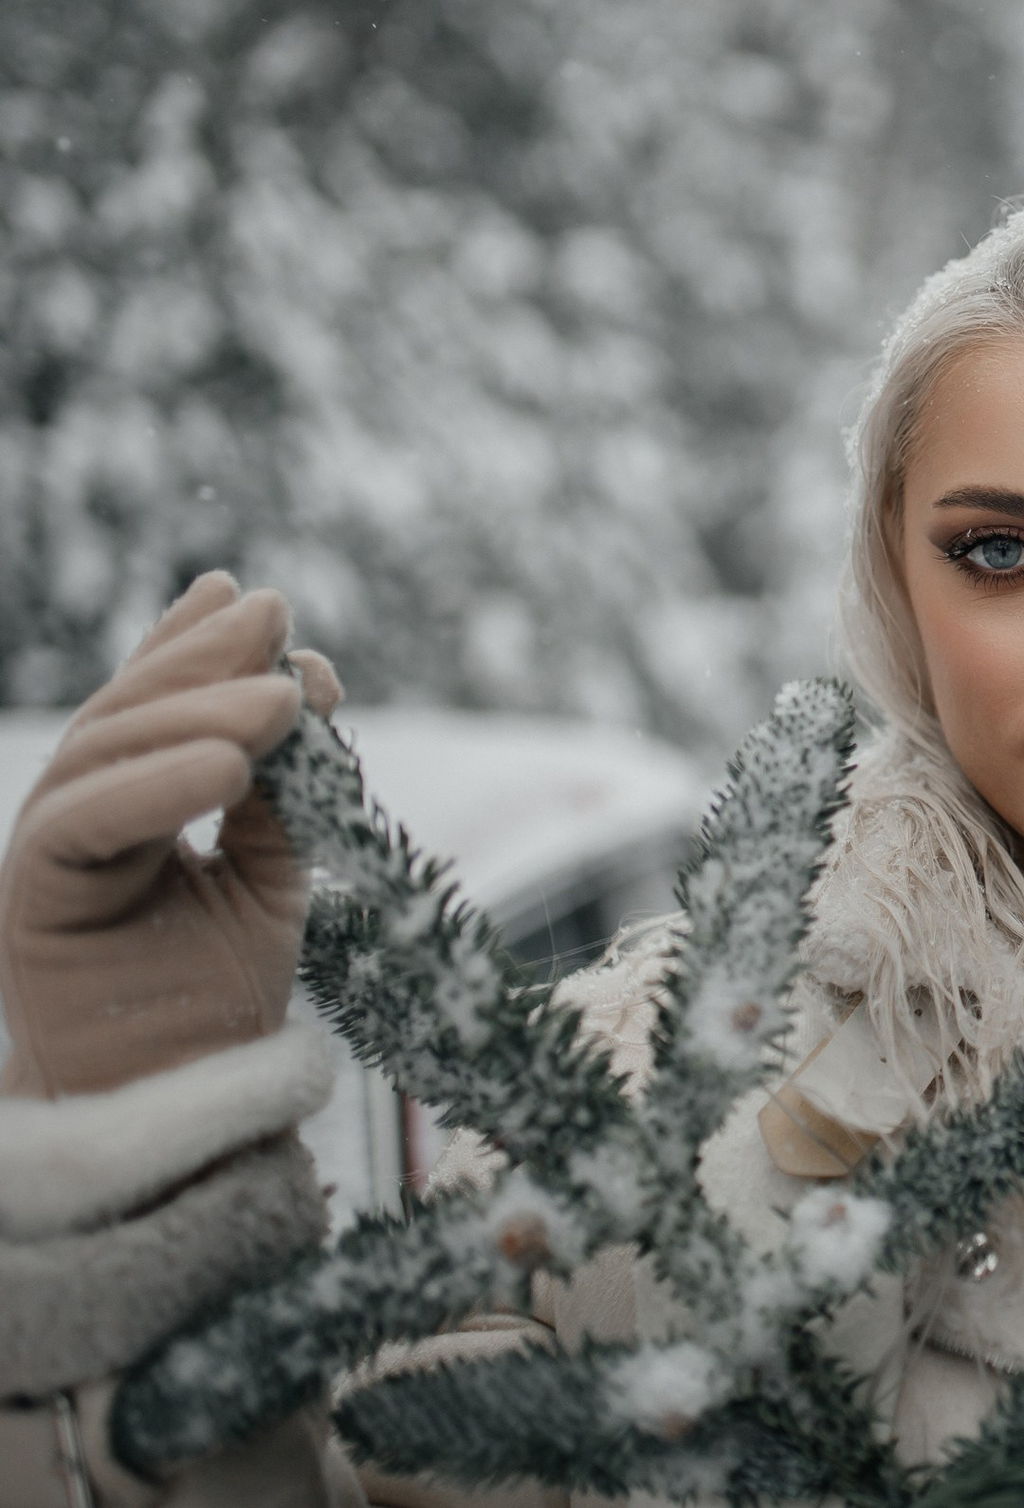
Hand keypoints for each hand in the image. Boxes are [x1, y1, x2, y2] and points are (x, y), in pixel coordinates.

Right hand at [0, 573, 341, 1098]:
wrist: (191, 1113)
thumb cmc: (224, 999)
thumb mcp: (273, 874)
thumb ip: (281, 788)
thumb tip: (305, 677)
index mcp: (123, 811)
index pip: (152, 711)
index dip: (194, 646)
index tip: (257, 596)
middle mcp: (72, 824)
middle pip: (125, 718)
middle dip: (200, 658)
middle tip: (275, 614)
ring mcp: (44, 859)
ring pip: (102, 757)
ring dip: (194, 714)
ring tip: (282, 700)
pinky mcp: (32, 902)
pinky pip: (78, 824)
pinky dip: (153, 787)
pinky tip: (230, 766)